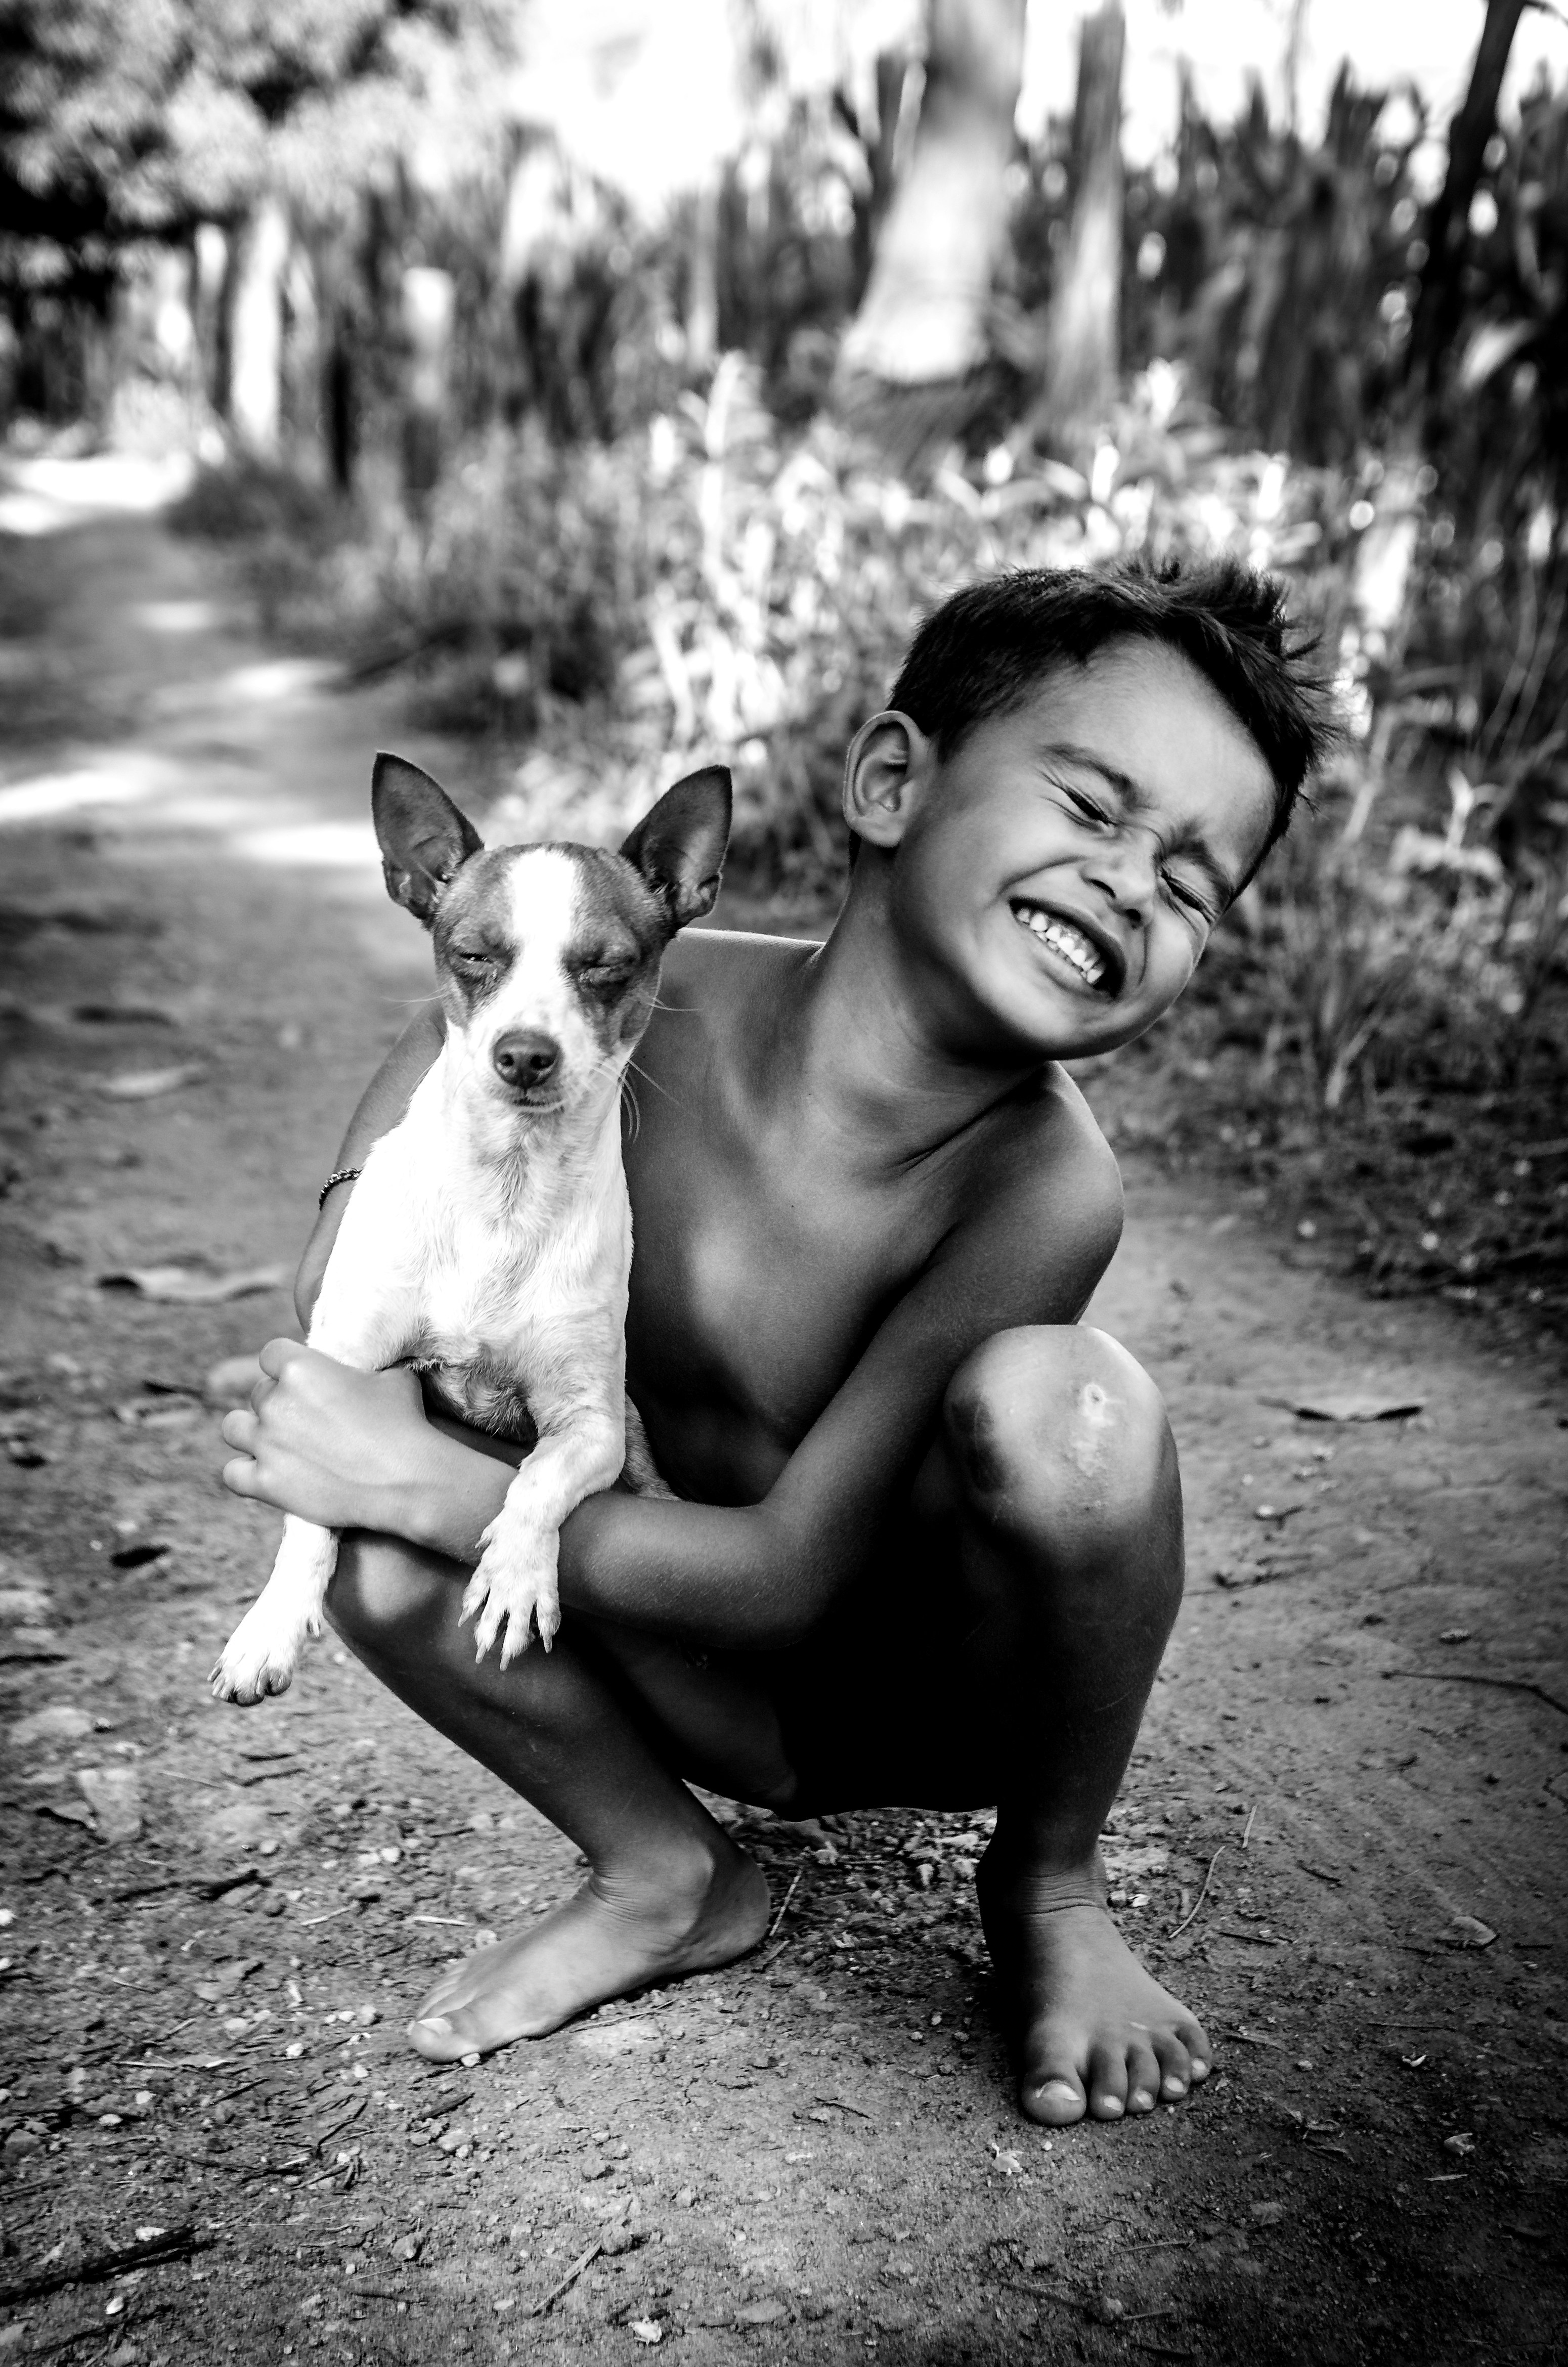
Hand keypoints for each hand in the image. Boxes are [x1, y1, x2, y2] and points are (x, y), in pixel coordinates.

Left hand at [220, 1340, 432, 1534]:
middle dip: (280, 1403)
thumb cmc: (404, 1423)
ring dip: (252, 1432)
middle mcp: (276, 1402)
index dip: (285, 1365)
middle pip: (259, 1393)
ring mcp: (266, 1444)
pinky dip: (245, 1473)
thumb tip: (365, 1369)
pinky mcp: (265, 1483)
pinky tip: (267, 1473)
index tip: (302, 1379)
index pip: (271, 1354)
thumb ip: (364, 1368)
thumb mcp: (391, 1376)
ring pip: (233, 1428)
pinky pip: (232, 1473)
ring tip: (277, 1442)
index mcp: (301, 1368)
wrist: (407, 1480)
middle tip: (307, 1420)